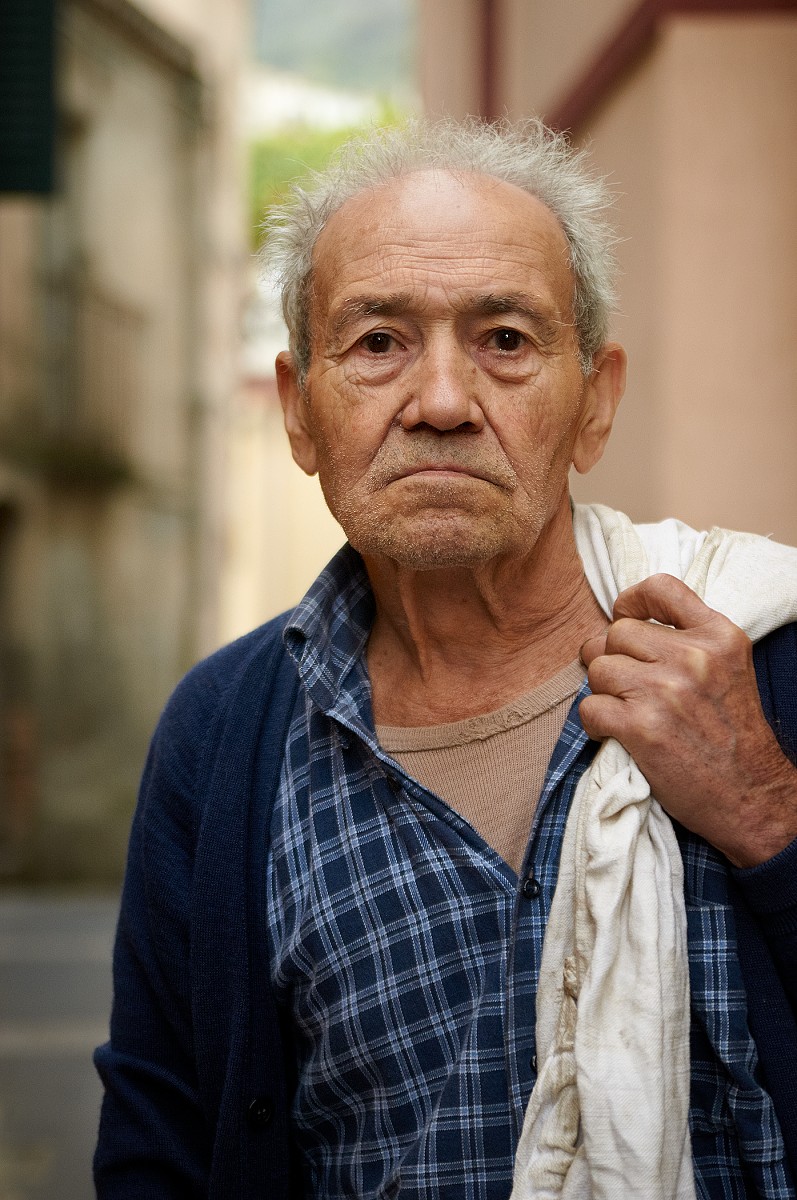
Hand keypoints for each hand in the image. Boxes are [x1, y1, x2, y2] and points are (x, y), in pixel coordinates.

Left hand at [579, 573, 796, 867]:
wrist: (751, 795)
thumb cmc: (734, 736)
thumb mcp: (729, 670)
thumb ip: (689, 641)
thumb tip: (624, 626)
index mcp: (718, 636)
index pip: (660, 587)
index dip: (631, 601)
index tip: (626, 617)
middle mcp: (693, 657)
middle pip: (617, 633)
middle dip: (613, 658)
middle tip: (626, 686)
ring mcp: (665, 690)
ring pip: (599, 669)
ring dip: (604, 692)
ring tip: (628, 712)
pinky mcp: (641, 727)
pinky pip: (589, 707)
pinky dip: (595, 724)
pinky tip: (617, 734)